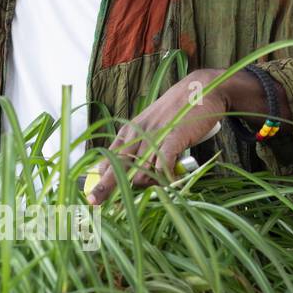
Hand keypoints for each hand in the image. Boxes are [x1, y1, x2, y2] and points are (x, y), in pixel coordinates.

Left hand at [86, 69, 227, 204]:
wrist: (200, 89)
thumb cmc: (175, 112)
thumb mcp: (148, 126)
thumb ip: (137, 147)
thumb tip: (127, 173)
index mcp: (129, 132)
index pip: (108, 158)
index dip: (99, 178)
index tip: (91, 196)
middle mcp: (138, 134)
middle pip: (117, 166)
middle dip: (104, 187)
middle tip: (93, 203)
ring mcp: (155, 136)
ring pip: (142, 172)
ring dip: (151, 186)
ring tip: (163, 184)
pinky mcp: (173, 137)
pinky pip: (163, 164)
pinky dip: (165, 178)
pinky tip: (171, 181)